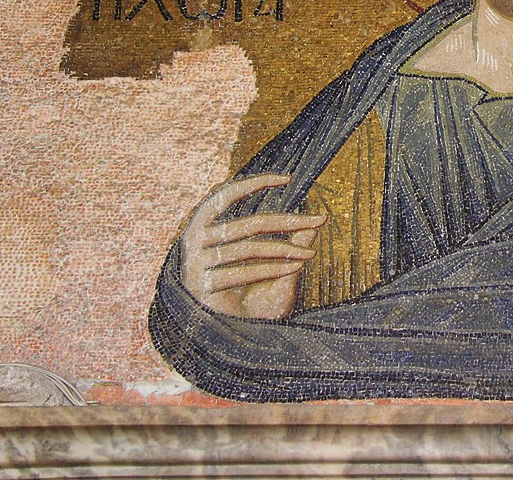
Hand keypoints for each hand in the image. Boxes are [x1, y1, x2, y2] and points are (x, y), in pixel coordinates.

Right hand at [179, 173, 326, 318]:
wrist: (221, 334)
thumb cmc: (245, 296)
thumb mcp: (269, 264)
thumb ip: (286, 241)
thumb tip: (313, 221)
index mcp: (200, 226)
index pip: (225, 195)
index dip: (255, 183)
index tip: (288, 179)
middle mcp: (193, 242)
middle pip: (248, 223)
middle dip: (288, 221)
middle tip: (319, 219)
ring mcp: (195, 264)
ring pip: (250, 248)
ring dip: (285, 249)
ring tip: (310, 253)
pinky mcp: (204, 286)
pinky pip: (245, 272)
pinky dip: (273, 269)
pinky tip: (295, 268)